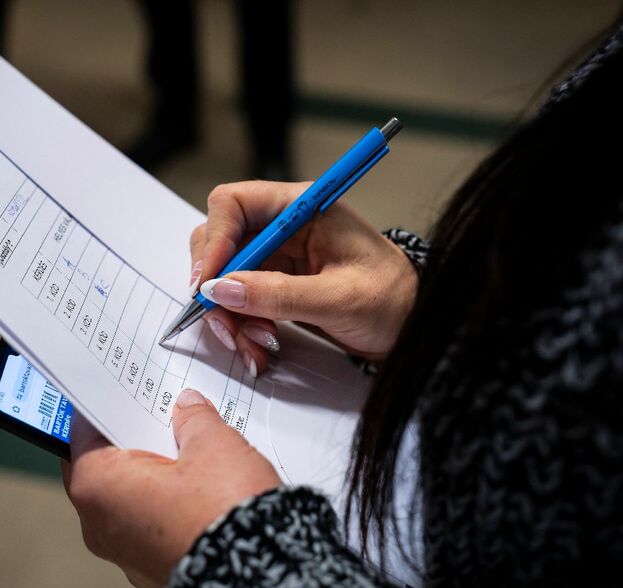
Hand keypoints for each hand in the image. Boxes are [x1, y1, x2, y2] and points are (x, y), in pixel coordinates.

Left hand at [61, 389, 280, 587]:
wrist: (256, 580)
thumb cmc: (222, 512)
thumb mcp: (212, 445)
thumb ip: (194, 420)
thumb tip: (187, 408)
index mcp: (97, 487)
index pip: (82, 434)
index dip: (105, 408)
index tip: (120, 393)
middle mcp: (99, 525)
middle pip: (106, 467)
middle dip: (132, 441)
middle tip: (159, 415)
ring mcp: (126, 553)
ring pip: (129, 499)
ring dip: (152, 475)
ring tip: (186, 449)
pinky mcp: (154, 570)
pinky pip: (151, 525)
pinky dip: (167, 505)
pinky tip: (198, 486)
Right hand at [190, 181, 418, 367]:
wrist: (413, 326)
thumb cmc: (393, 301)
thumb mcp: (340, 299)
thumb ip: (279, 294)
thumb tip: (222, 290)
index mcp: (301, 208)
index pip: (234, 204)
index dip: (215, 240)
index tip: (209, 284)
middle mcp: (282, 227)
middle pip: (219, 243)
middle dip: (217, 288)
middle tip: (226, 325)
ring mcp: (277, 257)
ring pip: (224, 279)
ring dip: (229, 316)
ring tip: (255, 347)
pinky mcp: (274, 285)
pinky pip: (238, 303)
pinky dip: (241, 328)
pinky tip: (259, 349)